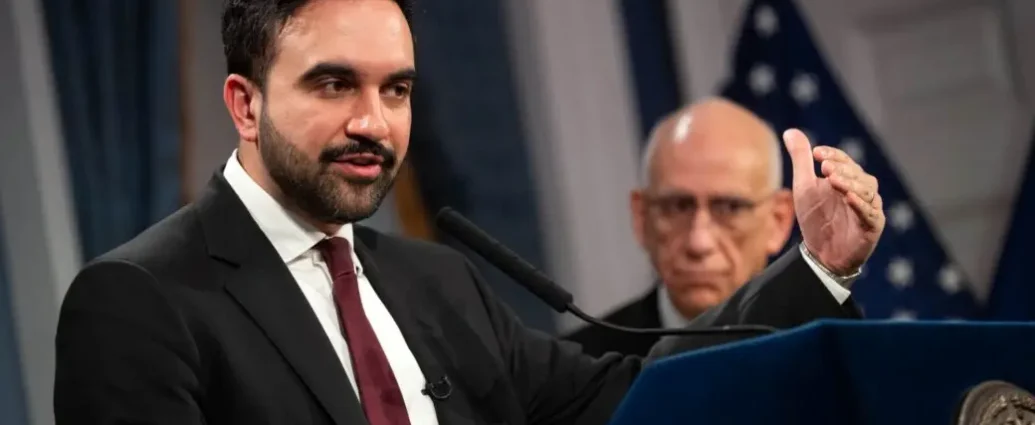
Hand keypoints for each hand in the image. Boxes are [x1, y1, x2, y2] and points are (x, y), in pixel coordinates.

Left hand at [784, 129, 883, 274]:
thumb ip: (801, 160)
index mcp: (847, 178)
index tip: (815, 153)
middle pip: (858, 173)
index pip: (844, 161)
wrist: (821, 253)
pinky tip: (848, 198)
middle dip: (842, 168)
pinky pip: (870, 213)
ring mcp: (869, 208)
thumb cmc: (815, 218)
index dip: (832, 155)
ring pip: (867, 191)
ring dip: (851, 183)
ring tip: (833, 180)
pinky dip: (860, 204)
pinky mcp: (873, 226)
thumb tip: (790, 131)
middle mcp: (862, 190)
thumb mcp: (804, 187)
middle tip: (824, 167)